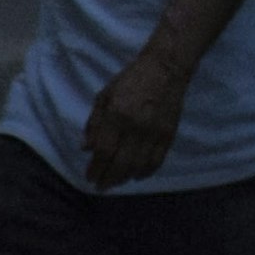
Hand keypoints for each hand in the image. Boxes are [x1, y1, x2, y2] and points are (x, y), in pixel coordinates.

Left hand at [82, 41, 192, 190]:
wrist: (165, 68)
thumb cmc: (130, 79)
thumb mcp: (105, 95)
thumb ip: (94, 123)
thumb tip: (86, 149)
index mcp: (117, 114)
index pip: (104, 150)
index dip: (96, 168)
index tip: (89, 177)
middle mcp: (136, 126)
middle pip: (121, 163)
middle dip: (108, 178)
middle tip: (101, 186)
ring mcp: (155, 132)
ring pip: (138, 166)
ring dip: (125, 178)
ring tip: (116, 182)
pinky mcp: (169, 134)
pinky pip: (156, 161)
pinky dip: (145, 172)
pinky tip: (136, 175)